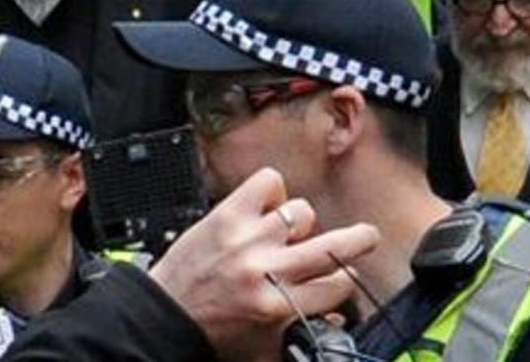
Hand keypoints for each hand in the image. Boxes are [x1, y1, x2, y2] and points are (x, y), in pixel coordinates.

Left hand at [150, 168, 379, 361]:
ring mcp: (248, 239)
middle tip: (367, 236)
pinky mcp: (228, 214)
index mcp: (278, 307)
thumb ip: (302, 332)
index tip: (340, 277)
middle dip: (359, 239)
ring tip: (284, 233)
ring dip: (298, 224)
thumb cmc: (211, 330)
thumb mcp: (263, 347)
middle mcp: (267, 271)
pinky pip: (269, 183)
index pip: (337, 286)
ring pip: (302, 213)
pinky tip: (264, 209)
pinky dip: (272, 192)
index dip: (343, 280)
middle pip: (334, 246)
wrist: (162, 315)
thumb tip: (335, 317)